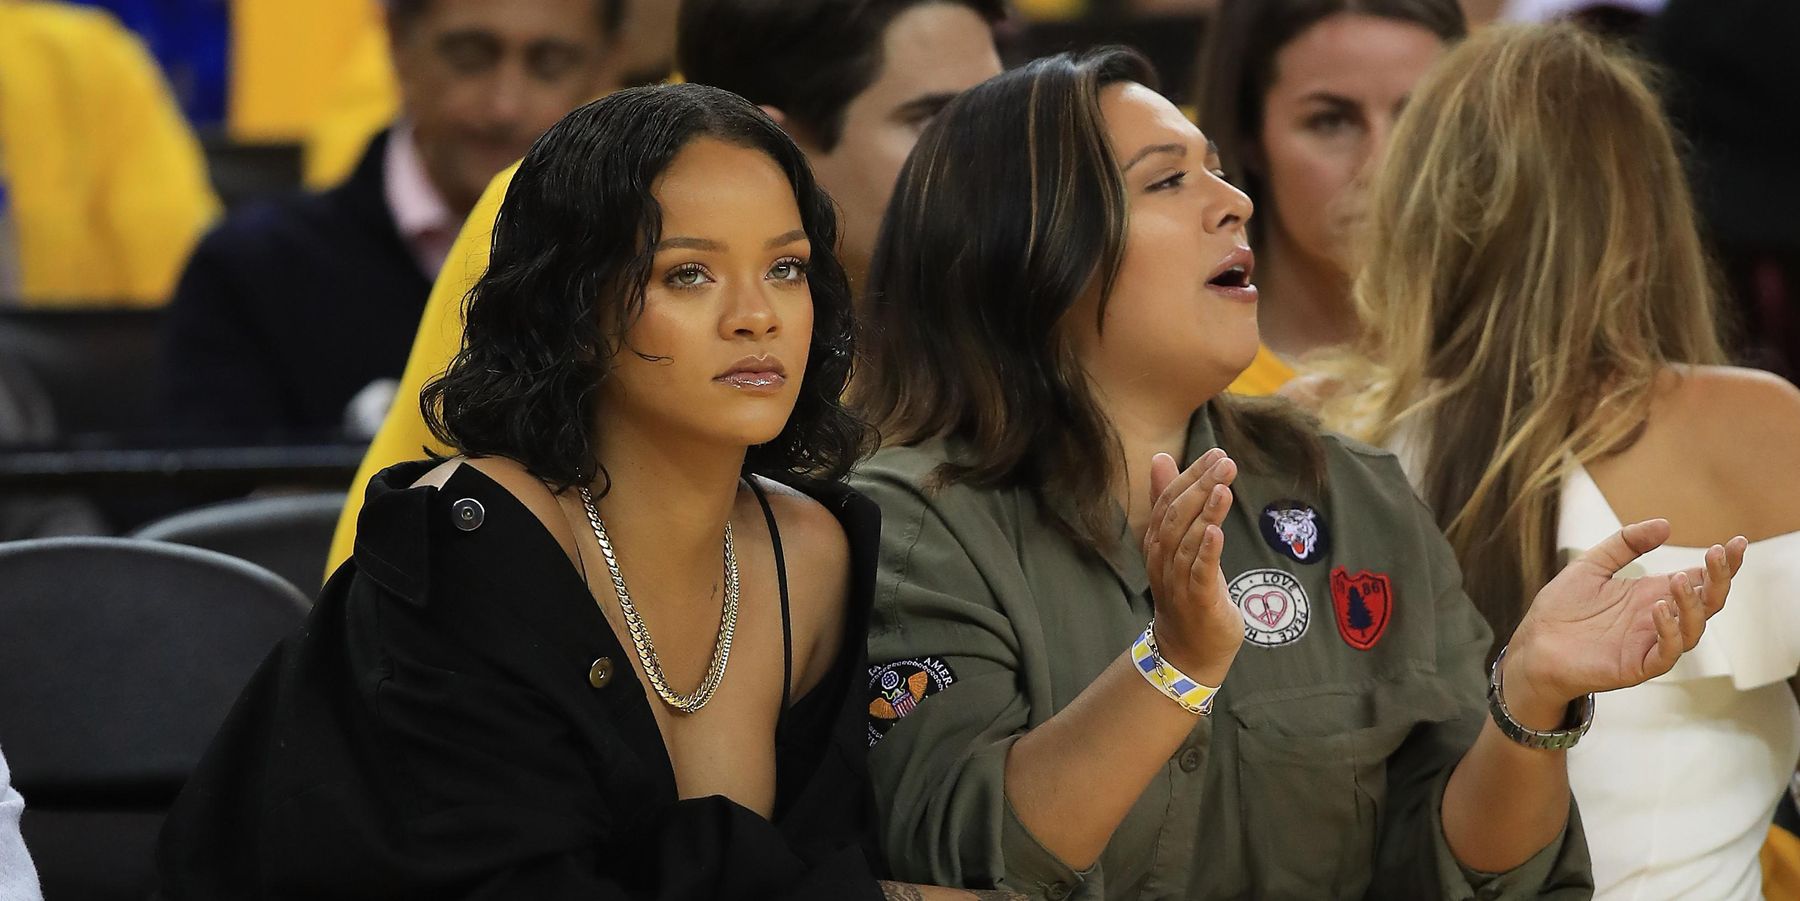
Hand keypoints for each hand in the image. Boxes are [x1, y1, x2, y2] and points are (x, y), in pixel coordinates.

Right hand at [1141, 449, 1242, 685]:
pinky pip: (1199, 574)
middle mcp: (1162, 559)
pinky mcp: (1197, 602)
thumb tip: (1160, 457)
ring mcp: (1177, 582)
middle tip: (1225, 462)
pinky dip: (1206, 552)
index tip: (1216, 453)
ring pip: (1186, 542)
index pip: (1168, 501)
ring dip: (1205, 513)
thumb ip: (1170, 500)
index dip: (1190, 476)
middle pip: (1176, 517)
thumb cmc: (1187, 589)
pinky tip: (1216, 531)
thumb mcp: (1180, 542)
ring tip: (1223, 487)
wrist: (1187, 650)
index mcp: (1158, 542)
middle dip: (1201, 486)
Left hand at [1505, 519, 1747, 723]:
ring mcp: (1650, 644)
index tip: (1737, 542)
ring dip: (1693, 604)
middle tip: (1718, 554)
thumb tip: (1664, 524)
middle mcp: (1658, 620)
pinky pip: (1666, 654)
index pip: (1700, 580)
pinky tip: (1659, 608)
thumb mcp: (1592, 565)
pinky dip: (1669, 632)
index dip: (1722, 565)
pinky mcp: (1637, 666)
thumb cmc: (1562, 610)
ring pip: (1692, 629)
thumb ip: (1625, 544)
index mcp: (1653, 595)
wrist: (1534, 645)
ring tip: (1681, 579)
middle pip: (1707, 604)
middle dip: (1719, 580)